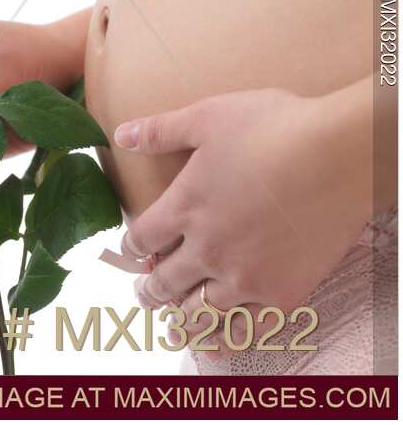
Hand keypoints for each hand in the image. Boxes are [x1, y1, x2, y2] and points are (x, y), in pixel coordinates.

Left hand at [115, 87, 371, 351]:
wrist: (338, 157)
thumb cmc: (274, 128)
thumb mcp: (208, 117)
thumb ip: (161, 130)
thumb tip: (121, 135)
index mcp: (184, 206)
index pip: (141, 239)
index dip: (132, 246)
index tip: (132, 250)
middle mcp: (206, 248)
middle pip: (163, 283)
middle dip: (150, 289)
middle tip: (145, 293)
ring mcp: (243, 276)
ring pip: (197, 313)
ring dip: (180, 317)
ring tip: (173, 322)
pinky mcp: (281, 294)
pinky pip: (243, 329)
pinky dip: (224, 339)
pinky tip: (217, 344)